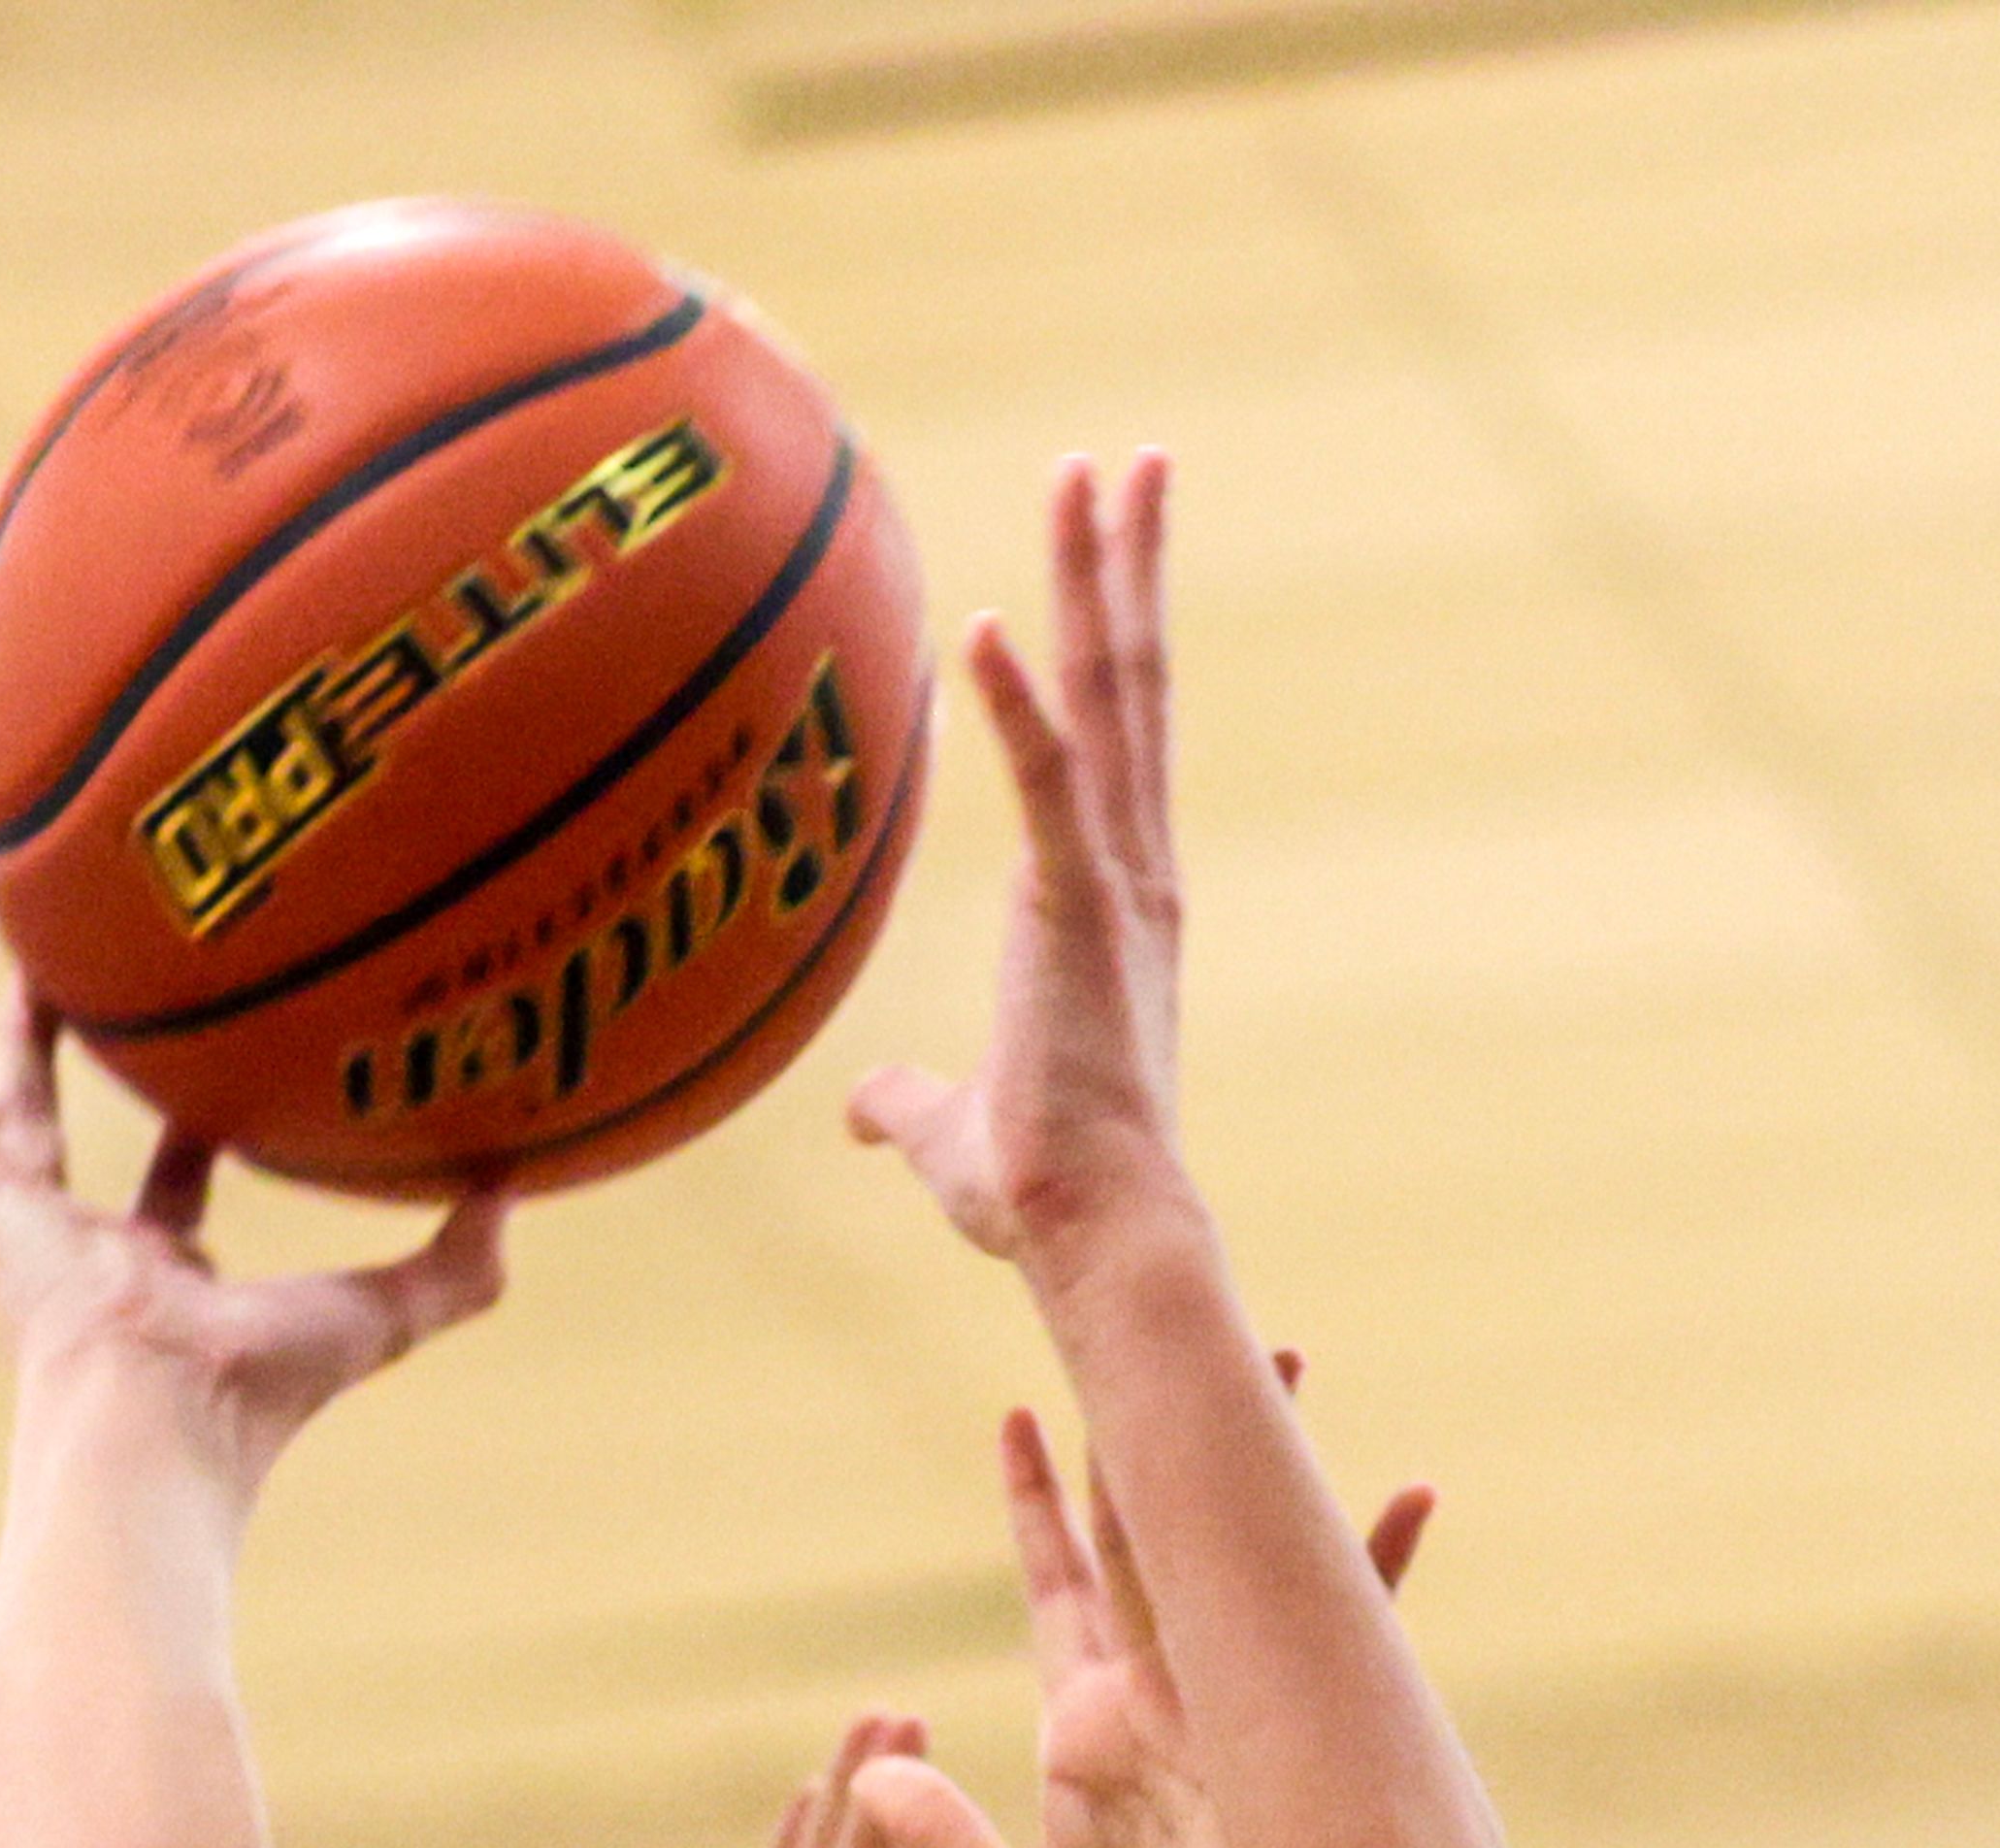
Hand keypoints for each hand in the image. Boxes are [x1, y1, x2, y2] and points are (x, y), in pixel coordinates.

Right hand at [0, 919, 505, 1497]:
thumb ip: (456, 1269)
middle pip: (44, 1130)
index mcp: (156, 1274)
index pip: (171, 1183)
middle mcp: (71, 1248)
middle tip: (48, 971)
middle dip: (40, 1054)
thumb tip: (517, 1196)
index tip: (203, 1044)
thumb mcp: (376, 1315)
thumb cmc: (257, 1393)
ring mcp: (8, 1227)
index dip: (186, 1121)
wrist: (158, 1420)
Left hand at [849, 453, 1185, 1271]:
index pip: (1118, 739)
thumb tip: (862, 1115)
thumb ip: (909, 1104)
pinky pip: (1046, 785)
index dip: (1117, 636)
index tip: (1119, 546)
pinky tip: (981, 622)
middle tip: (1137, 461)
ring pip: (1112, 699)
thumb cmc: (1043, 1197)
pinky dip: (1015, 705)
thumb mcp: (954, 1133)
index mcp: (1111, 901)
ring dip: (1101, 581)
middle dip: (1132, 565)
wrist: (1098, 1234)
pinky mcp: (1080, 913)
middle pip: (1135, 685)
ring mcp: (1114, 884)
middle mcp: (1133, 870)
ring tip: (1097, 473)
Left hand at [861, 1386, 1428, 1847]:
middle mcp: (1164, 1718)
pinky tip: (1408, 1492)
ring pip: (1234, 1563)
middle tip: (1148, 1320)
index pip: (1059, 1592)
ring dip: (1252, 1465)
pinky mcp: (1291, 1767)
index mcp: (1092, 1745)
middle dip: (1149, 1437)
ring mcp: (1232, 1732)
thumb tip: (877, 1766)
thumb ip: (948, 1843)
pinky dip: (1371, 1573)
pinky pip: (1340, 1648)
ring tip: (1273, 1354)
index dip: (1037, 1508)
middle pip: (1151, 1544)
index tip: (1018, 1418)